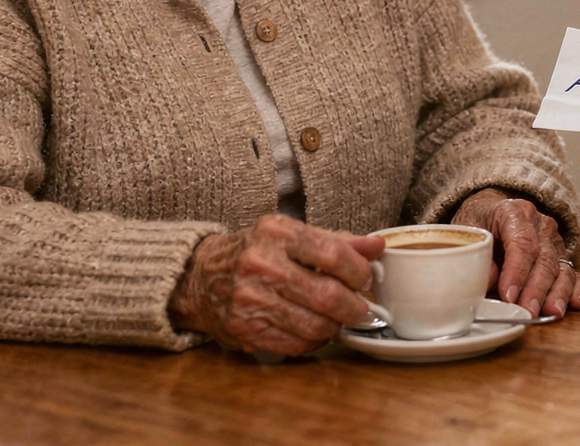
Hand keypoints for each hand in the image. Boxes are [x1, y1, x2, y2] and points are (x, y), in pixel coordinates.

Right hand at [168, 214, 384, 355]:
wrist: (201, 277)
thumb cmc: (257, 253)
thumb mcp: (293, 236)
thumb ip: (338, 241)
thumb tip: (378, 246)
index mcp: (277, 233)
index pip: (333, 253)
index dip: (358, 271)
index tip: (364, 278)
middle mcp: (260, 264)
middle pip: (327, 295)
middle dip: (354, 307)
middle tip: (360, 309)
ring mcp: (249, 299)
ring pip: (314, 325)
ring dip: (336, 327)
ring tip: (338, 320)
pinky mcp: (243, 329)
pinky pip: (295, 345)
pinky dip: (314, 342)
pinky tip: (316, 331)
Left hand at [450, 188, 579, 318]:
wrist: (490, 212)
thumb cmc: (478, 223)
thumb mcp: (467, 230)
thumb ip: (475, 252)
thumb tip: (488, 280)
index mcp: (515, 212)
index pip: (522, 242)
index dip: (517, 270)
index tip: (508, 294)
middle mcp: (539, 225)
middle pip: (543, 258)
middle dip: (536, 289)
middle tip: (528, 311)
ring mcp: (552, 241)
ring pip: (560, 267)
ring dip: (558, 293)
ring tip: (552, 313)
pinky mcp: (560, 256)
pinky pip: (572, 273)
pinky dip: (574, 289)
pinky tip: (575, 304)